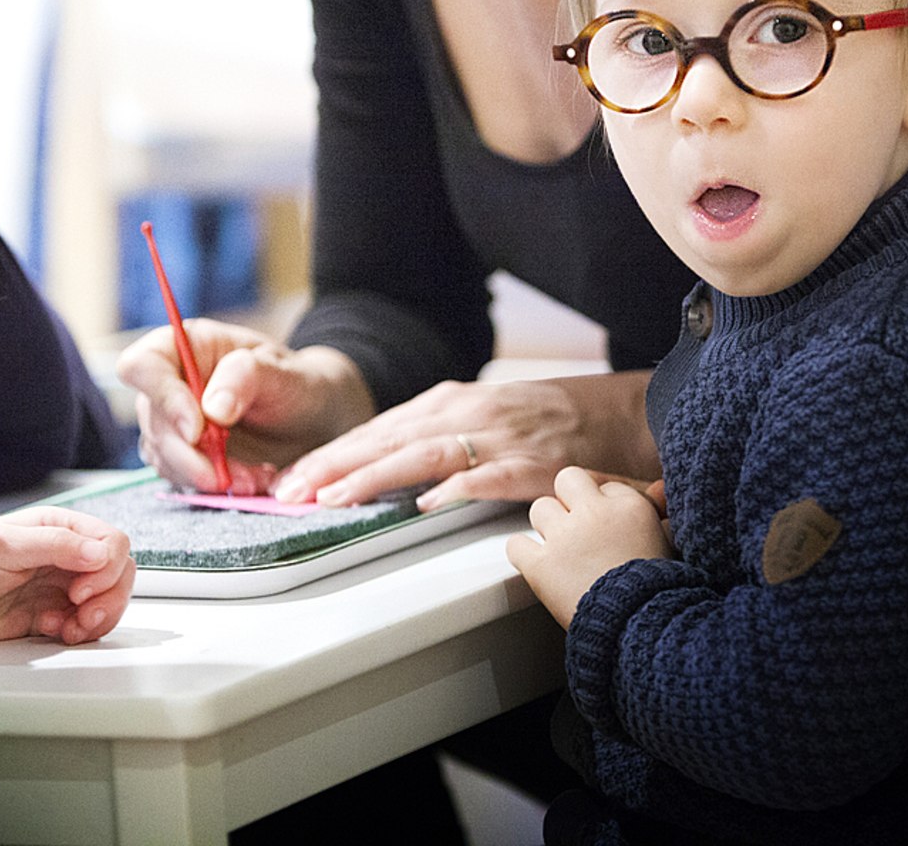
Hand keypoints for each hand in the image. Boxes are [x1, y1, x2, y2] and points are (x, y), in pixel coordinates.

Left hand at [0, 507, 134, 644]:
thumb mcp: (4, 545)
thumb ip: (54, 545)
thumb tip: (101, 552)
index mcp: (60, 528)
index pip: (112, 542)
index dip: (107, 568)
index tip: (80, 589)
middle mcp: (66, 555)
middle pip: (119, 573)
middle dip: (109, 597)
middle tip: (81, 614)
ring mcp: (60, 587)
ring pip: (108, 601)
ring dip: (98, 618)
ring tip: (70, 628)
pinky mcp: (51, 616)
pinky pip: (85, 626)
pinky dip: (79, 633)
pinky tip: (52, 631)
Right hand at [118, 318, 373, 492]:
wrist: (315, 421)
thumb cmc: (297, 384)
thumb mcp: (283, 372)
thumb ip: (246, 377)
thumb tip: (212, 408)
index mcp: (187, 346)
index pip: (143, 364)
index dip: (162, 397)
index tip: (197, 429)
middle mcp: (172, 382)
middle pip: (150, 418)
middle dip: (187, 454)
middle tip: (224, 475)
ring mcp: (174, 422)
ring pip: (162, 454)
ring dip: (202, 475)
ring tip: (253, 478)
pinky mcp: (184, 456)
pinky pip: (179, 476)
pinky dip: (211, 486)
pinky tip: (249, 482)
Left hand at [274, 371, 654, 508]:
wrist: (618, 411)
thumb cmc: (544, 421)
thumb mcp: (478, 417)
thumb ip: (432, 436)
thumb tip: (377, 465)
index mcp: (446, 402)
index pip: (374, 430)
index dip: (329, 455)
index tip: (289, 479)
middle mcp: (463, 411)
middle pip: (385, 439)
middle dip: (331, 466)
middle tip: (289, 492)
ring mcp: (496, 435)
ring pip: (422, 454)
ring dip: (373, 476)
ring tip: (334, 498)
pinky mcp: (530, 462)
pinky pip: (486, 476)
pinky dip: (454, 489)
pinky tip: (426, 506)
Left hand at [505, 465, 673, 628]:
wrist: (644, 629)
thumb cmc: (664, 596)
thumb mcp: (671, 547)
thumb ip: (659, 513)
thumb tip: (658, 488)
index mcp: (630, 507)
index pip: (608, 487)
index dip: (606, 506)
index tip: (609, 525)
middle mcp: (594, 514)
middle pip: (568, 479)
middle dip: (569, 498)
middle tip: (577, 524)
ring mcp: (565, 538)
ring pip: (540, 508)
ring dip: (548, 525)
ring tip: (562, 549)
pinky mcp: (542, 565)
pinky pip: (516, 545)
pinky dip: (523, 554)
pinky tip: (536, 565)